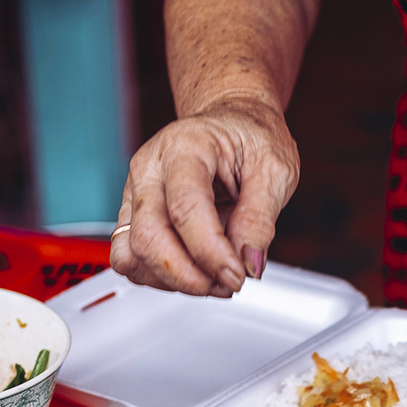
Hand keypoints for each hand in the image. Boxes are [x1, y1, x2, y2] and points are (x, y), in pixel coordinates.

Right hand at [110, 98, 298, 296]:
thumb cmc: (249, 138)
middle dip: (190, 276)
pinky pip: (131, 261)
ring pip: (131, 256)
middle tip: (228, 282)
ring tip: (215, 277)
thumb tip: (249, 263)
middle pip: (148, 238)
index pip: (184, 209)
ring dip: (175, 281)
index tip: (238, 275)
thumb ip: (261, 219)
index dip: (211, 253)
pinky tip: (194, 271)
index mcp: (184, 146)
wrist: (231, 123)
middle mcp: (149, 169)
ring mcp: (135, 194)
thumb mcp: (275, 169)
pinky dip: (161, 279)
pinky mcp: (132, 218)